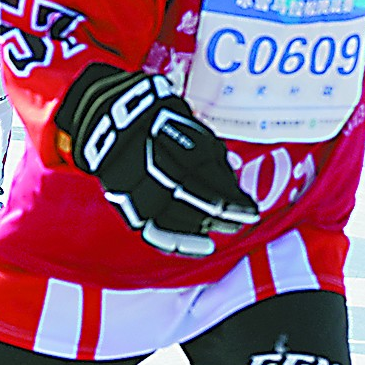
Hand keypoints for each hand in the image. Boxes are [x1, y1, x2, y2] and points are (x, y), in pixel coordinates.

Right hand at [57, 65, 261, 258]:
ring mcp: (137, 185)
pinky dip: (170, 241)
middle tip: (239, 223)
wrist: (112, 117)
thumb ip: (213, 149)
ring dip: (195, 233)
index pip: (212, 182)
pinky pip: (149, 228)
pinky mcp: (124, 200)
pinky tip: (188, 247)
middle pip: (194, 201)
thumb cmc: (158, 119)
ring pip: (171, 220)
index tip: (251, 212)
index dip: (234, 202)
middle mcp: (157, 167)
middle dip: (221, 217)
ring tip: (212, 242)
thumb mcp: (190, 124)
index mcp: (177, 146)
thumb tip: (235, 166)